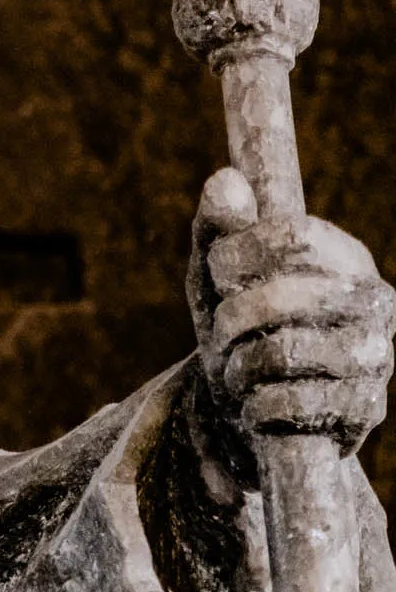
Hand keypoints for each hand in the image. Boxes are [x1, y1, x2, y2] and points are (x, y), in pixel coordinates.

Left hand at [186, 169, 395, 485]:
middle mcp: (375, 303)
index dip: (236, 255)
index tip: (219, 273)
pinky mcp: (365, 411)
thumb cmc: (235, 325)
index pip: (291, 237)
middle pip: (281, 299)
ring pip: (281, 355)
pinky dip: (254, 408)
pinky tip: (260, 406)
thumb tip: (225, 180)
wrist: (250, 408)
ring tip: (240, 371)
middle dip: (230, 321)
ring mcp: (377, 359)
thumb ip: (218, 226)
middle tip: (222, 332)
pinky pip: (287, 405)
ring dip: (238, 368)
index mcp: (345, 256)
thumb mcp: (215, 274)